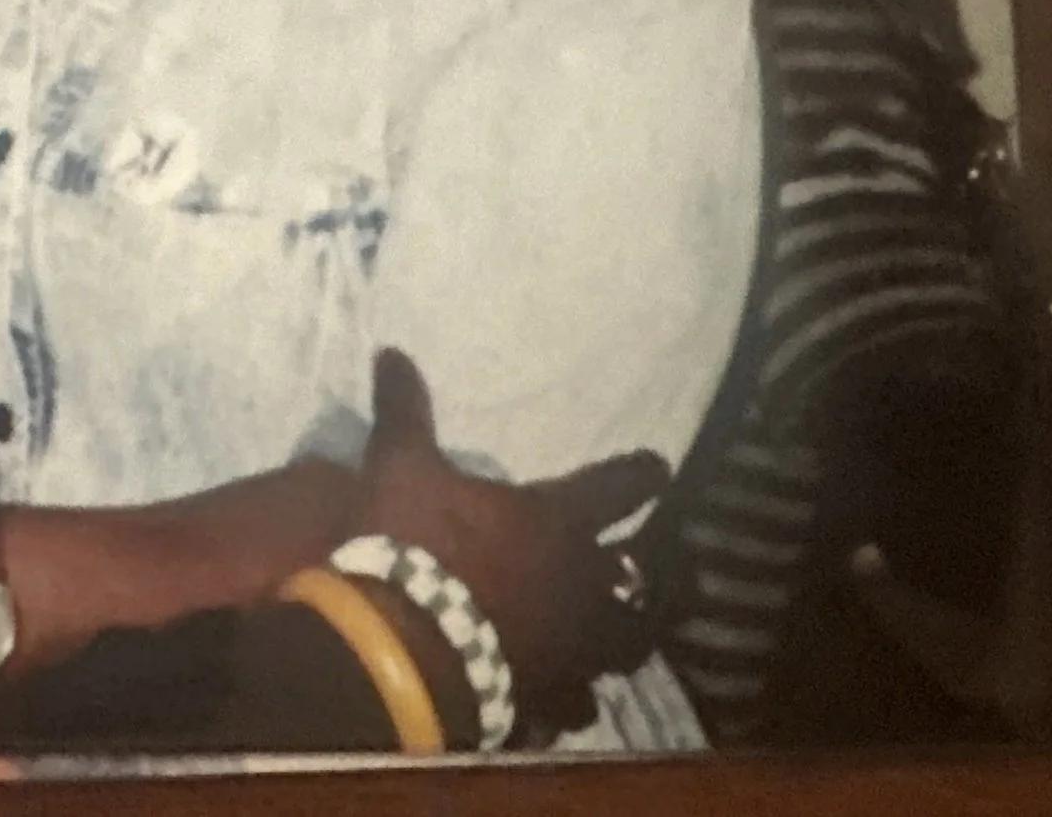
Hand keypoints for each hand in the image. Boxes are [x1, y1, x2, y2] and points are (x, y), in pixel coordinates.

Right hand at [355, 348, 665, 739]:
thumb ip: (405, 412)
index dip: (642, 475)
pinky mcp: (547, 691)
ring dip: (625, 637)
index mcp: (556, 519)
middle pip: (643, 577)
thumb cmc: (413, 541)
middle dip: (652, 572)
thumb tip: (392, 351)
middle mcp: (581, 580)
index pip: (620, 487)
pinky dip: (573, 698)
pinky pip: (576, 701)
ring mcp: (572, 642)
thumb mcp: (400, 464)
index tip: (659, 469)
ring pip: (626, 644)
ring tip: (620, 639)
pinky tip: (567, 701)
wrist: (404, 640)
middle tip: (653, 569)